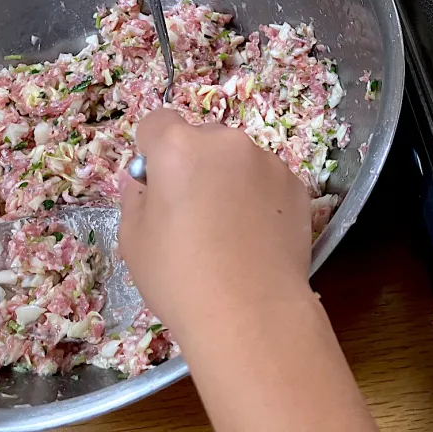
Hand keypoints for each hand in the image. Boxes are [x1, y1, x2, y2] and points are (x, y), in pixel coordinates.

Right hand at [118, 109, 314, 337]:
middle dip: (195, 165)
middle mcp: (228, 142)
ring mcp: (268, 161)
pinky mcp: (297, 185)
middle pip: (203, 140)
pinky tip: (256, 237)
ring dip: (231, 180)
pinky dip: (261, 199)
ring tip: (230, 231)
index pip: (158, 122)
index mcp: (179, 146)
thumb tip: (145, 180)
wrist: (252, 310)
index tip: (156, 182)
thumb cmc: (180, 276)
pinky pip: (268, 182)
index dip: (152, 150)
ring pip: (239, 161)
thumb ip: (136, 196)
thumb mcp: (134, 239)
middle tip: (193, 213)